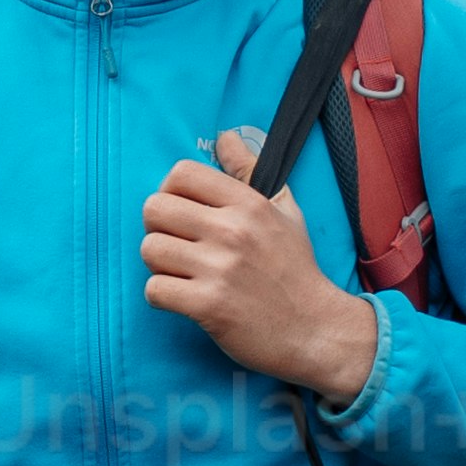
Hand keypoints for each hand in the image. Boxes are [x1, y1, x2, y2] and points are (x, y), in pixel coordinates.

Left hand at [139, 127, 384, 404]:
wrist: (316, 330)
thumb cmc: (296, 269)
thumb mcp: (284, 212)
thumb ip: (250, 172)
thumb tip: (225, 135)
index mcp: (248, 204)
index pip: (181, 173)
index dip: (172, 191)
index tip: (183, 213)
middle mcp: (232, 231)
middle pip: (154, 208)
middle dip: (159, 227)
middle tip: (179, 245)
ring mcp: (219, 269)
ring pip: (150, 249)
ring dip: (160, 264)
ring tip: (183, 273)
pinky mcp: (208, 306)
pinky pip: (154, 289)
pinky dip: (162, 296)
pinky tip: (183, 298)